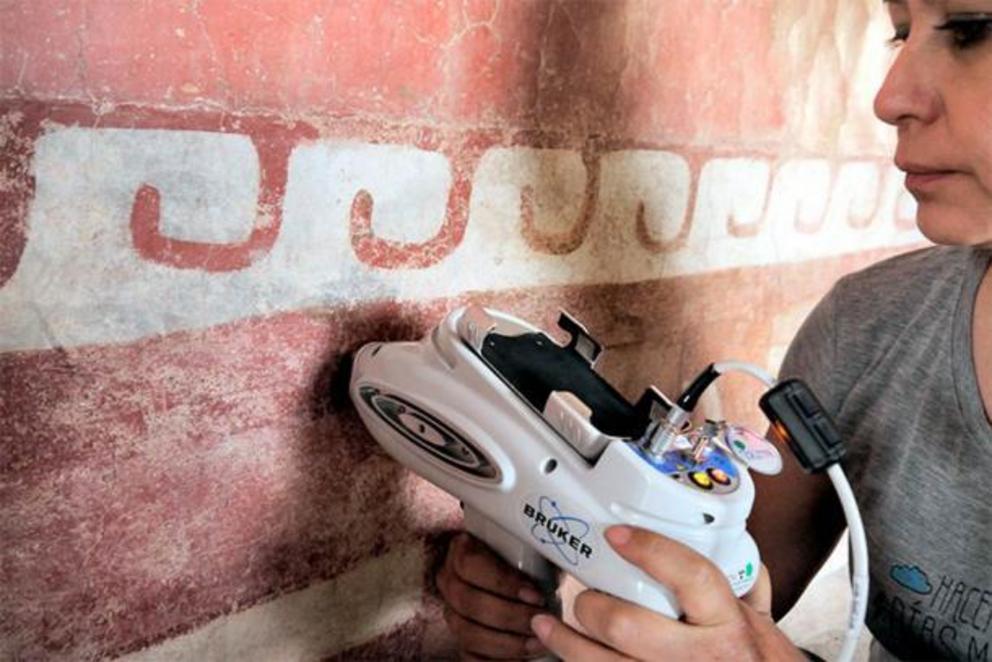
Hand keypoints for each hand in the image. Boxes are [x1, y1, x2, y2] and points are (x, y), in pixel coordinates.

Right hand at [436, 532, 550, 659]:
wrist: (517, 579)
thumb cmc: (526, 561)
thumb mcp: (530, 547)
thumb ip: (535, 550)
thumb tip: (558, 556)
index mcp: (461, 550)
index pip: (470, 564)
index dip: (503, 582)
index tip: (536, 595)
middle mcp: (449, 581)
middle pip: (469, 602)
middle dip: (510, 616)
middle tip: (541, 621)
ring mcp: (451, 612)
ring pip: (467, 633)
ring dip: (506, 642)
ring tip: (537, 643)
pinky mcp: (459, 639)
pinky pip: (469, 656)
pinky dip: (496, 660)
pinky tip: (522, 657)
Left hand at [529, 526, 803, 660]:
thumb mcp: (762, 625)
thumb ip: (743, 585)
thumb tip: (730, 544)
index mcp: (729, 625)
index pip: (690, 576)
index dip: (650, 550)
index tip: (617, 534)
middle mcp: (701, 659)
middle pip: (628, 625)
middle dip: (592, 607)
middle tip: (582, 595)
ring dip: (567, 642)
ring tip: (546, 625)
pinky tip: (564, 654)